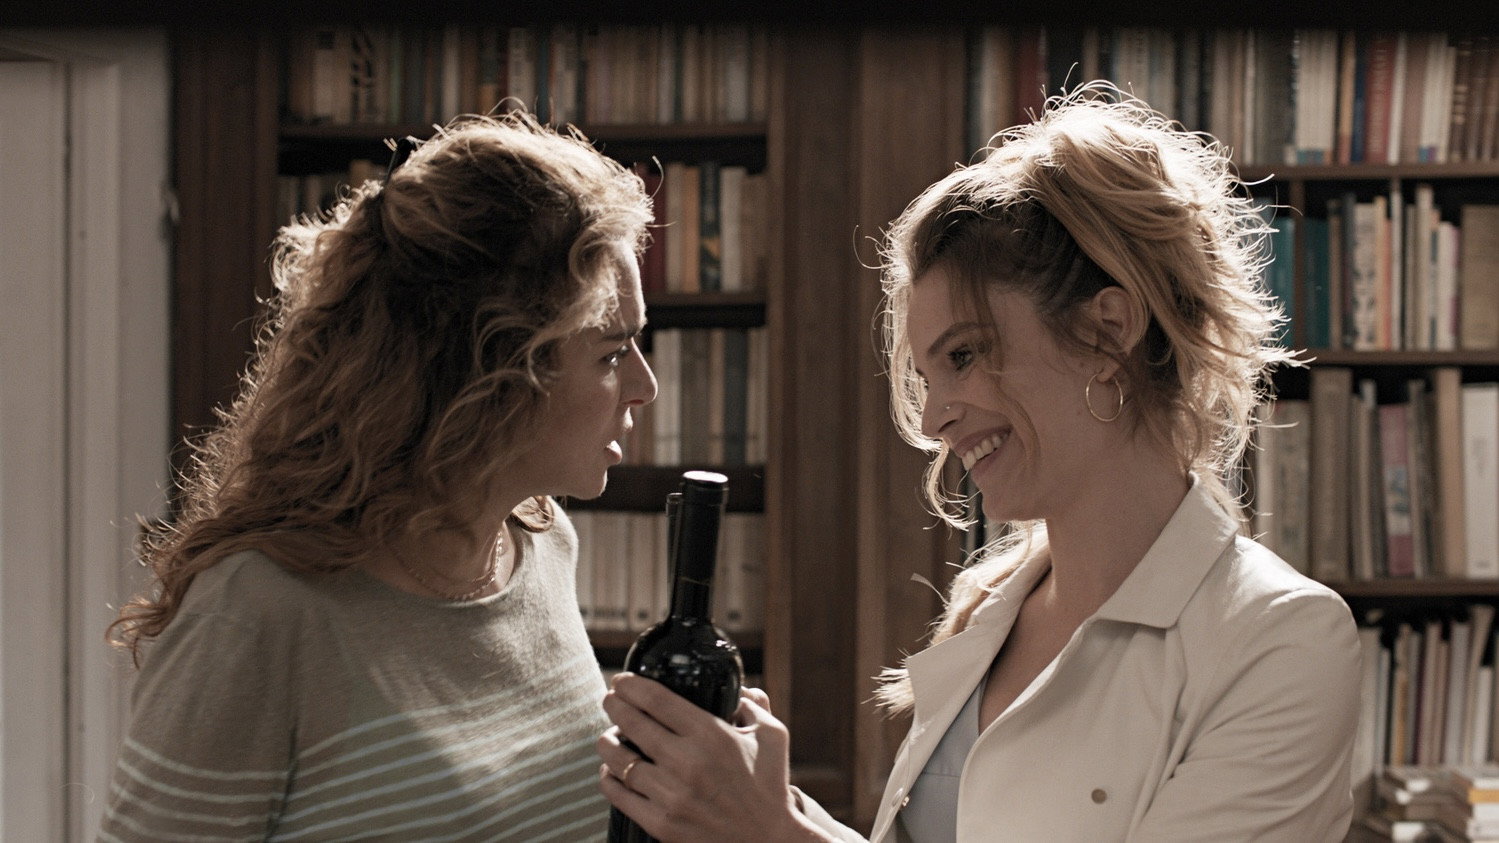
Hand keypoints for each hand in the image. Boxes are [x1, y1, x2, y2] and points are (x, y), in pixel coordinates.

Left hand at [597, 674, 829, 841]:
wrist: (769, 841)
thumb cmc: (771, 785)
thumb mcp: (772, 735)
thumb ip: (753, 704)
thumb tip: (736, 687)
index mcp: (710, 734)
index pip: (656, 699)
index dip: (631, 685)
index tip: (622, 681)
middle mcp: (686, 762)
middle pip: (631, 723)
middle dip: (614, 705)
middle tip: (610, 700)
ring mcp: (671, 795)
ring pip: (619, 760)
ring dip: (607, 742)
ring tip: (608, 736)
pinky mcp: (661, 824)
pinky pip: (620, 796)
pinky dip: (609, 779)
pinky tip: (611, 770)